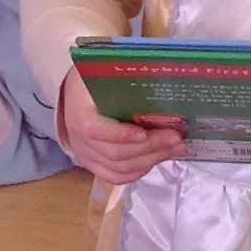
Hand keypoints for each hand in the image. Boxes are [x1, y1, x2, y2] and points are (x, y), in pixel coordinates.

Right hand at [58, 69, 184, 184]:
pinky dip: (140, 171)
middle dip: (150, 147)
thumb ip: (126, 79)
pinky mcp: (94, 165)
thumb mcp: (103, 73)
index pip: (95, 130)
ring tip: (174, 148)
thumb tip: (160, 78)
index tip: (144, 133)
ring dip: (151, 160)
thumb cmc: (94, 81)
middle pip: (115, 153)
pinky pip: (117, 176)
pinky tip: (157, 159)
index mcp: (79, 113)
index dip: (120, 135)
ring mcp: (86, 156)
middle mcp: (79, 140)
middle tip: (176, 137)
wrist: (74, 94)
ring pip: (119, 169)